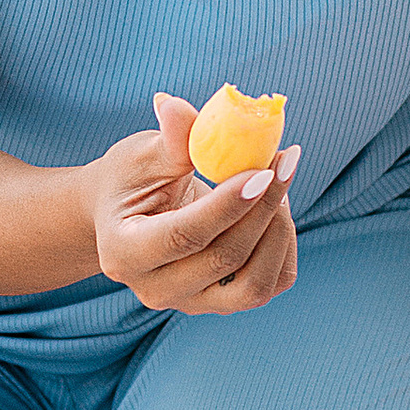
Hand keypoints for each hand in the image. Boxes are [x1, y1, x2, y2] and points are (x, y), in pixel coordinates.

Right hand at [92, 96, 300, 316]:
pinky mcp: (223, 301)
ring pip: (254, 285)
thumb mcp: (142, 154)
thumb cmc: (132, 180)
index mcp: (124, 252)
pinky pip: (271, 283)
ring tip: (278, 184)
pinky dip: (284, 245)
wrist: (128, 216)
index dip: (228, 205)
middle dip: (263, 207)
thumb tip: (176, 106)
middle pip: (224, 259)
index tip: (264, 169)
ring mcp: (192, 302)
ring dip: (279, 230)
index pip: (184, 235)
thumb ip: (168, 139)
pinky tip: (273, 206)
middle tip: (284, 160)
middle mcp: (156, 289)